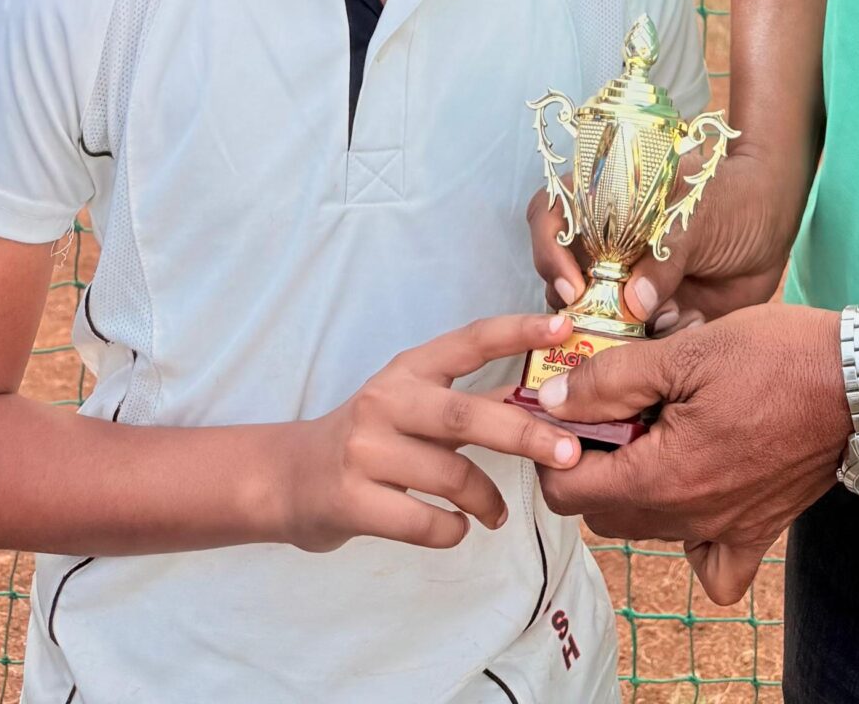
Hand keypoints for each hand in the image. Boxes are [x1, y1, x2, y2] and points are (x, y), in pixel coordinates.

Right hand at [270, 312, 583, 552]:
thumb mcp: (414, 404)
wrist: (289, 478)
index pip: (469, 341)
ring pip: (450, 475)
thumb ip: (470, 400)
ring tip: (498, 514)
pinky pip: (423, 521)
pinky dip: (451, 530)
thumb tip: (539, 397)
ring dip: (487, 499)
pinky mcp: (353, 499)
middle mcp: (387, 400)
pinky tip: (457, 530)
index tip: (564, 328)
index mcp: (408, 369)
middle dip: (524, 434)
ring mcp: (366, 450)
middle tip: (569, 454)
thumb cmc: (369, 437)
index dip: (517, 332)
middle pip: (466, 414)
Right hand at [526, 146, 797, 333]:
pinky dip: (651, 355)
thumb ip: (665, 255)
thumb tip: (635, 304)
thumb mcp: (698, 214)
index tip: (573, 287)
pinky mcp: (653, 323)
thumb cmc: (730, 198)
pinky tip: (682, 336)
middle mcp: (606, 252)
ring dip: (613, 341)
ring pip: (594, 325)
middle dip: (575, 316)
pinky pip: (636, 350)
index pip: (551, 218)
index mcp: (605, 208)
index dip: (549, 251)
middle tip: (602, 336)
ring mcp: (627, 290)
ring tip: (649, 342)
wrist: (773, 224)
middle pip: (561, 284)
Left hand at [534, 301, 844, 605]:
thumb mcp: (685, 351)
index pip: (568, 490)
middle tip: (614, 409)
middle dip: (591, 462)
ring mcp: (725, 530)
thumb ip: (612, 380)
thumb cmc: (776, 356)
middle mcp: (689, 517)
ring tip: (655, 429)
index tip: (568, 406)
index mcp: (662, 476)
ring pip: (646, 529)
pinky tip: (693, 492)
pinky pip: (712, 566)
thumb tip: (554, 399)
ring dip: (633, 486)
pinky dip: (692, 543)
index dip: (554, 447)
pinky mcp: (760, 532)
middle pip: (602, 511)